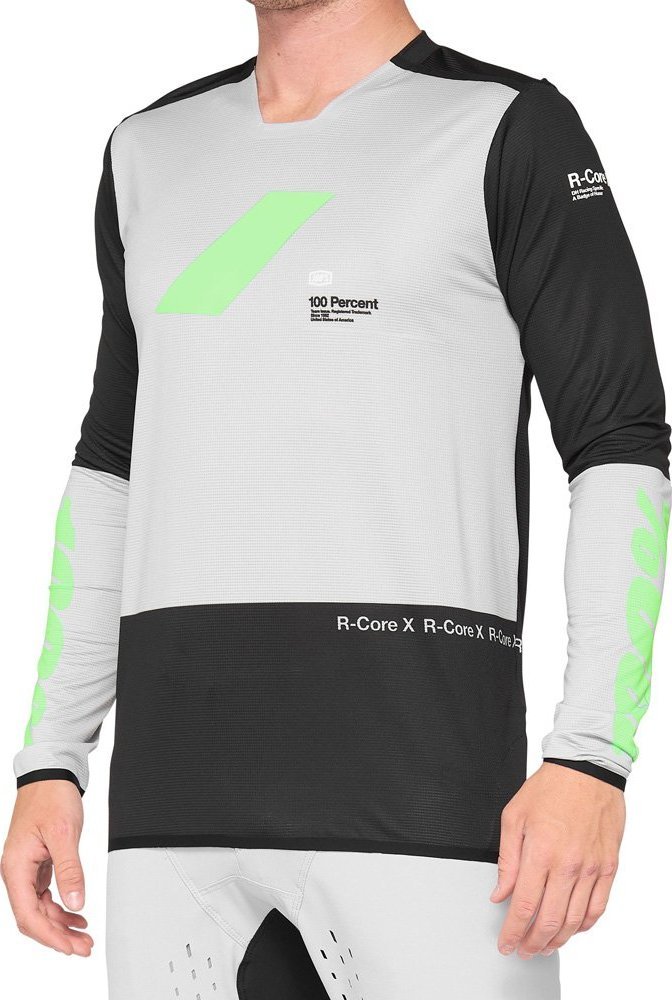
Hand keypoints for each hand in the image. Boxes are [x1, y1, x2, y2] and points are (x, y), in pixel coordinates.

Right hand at [1, 781, 92, 954]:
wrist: (49, 775)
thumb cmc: (51, 797)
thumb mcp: (64, 834)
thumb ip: (70, 870)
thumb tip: (76, 903)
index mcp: (16, 867)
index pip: (29, 915)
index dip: (50, 936)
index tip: (71, 947)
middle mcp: (17, 871)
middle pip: (33, 917)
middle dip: (58, 936)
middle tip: (83, 947)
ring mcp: (26, 869)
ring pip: (40, 909)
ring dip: (60, 924)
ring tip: (83, 936)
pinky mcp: (36, 865)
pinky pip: (45, 895)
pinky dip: (60, 907)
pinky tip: (76, 915)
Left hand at [491, 761, 624, 958]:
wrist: (587, 770)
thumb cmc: (550, 788)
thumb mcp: (513, 816)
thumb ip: (506, 859)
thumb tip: (500, 892)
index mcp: (540, 852)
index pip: (524, 906)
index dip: (513, 932)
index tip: (506, 943)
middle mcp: (568, 864)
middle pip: (549, 921)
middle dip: (532, 943)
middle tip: (522, 949)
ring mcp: (591, 868)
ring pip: (574, 921)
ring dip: (557, 940)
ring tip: (544, 946)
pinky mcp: (608, 867)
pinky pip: (597, 908)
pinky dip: (584, 925)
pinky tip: (572, 928)